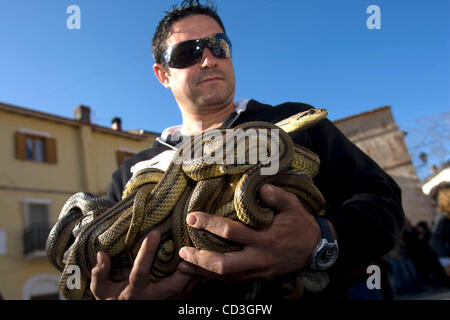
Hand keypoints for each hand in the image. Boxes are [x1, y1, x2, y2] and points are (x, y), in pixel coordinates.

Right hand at [90, 231, 198, 299]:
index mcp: (134, 290)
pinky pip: (190, 294)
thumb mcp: (101, 290)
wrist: (124, 312)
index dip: (147, 252)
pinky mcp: (174, 303)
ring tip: (204, 255)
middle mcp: (152, 298)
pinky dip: (198, 282)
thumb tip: (101, 254)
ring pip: (185, 291)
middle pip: (172, 287)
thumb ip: (100, 273)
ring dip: (195, 275)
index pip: (140, 271)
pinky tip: (205, 268)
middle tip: (191, 254)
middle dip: (183, 272)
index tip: (154, 232)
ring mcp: (165, 302)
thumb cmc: (112, 299)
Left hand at [177, 184, 325, 280]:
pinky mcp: (258, 277)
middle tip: (183, 250)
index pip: (232, 232)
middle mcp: (259, 258)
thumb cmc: (301, 226)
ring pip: (226, 277)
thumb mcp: (294, 206)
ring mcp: (258, 271)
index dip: (210, 224)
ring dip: (203, 272)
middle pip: (224, 265)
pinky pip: (233, 281)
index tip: (192, 217)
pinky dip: (215, 278)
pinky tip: (201, 272)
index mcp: (266, 239)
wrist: (316, 250)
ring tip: (184, 264)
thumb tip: (260, 187)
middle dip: (200, 258)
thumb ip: (277, 196)